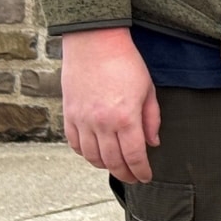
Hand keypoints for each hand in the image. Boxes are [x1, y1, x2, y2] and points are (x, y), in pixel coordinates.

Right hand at [60, 27, 160, 183]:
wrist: (94, 43)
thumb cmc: (125, 63)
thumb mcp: (147, 90)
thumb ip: (151, 119)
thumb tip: (152, 143)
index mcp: (126, 118)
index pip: (134, 156)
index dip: (141, 171)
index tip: (146, 177)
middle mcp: (102, 123)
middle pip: (113, 161)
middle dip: (125, 174)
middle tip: (133, 178)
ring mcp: (82, 120)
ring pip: (92, 157)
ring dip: (105, 166)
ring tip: (116, 167)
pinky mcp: (69, 115)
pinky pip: (75, 144)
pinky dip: (85, 154)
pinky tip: (95, 154)